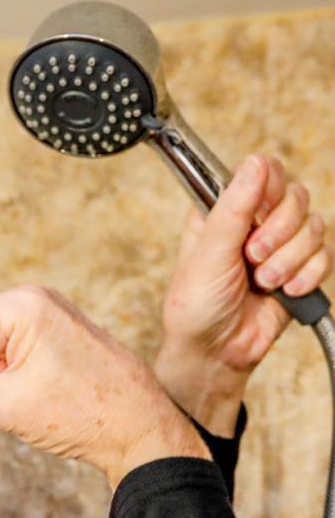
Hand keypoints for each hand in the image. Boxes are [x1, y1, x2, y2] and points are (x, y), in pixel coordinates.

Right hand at [0, 286, 209, 490]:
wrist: (143, 430)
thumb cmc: (85, 413)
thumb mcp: (6, 408)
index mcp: (19, 306)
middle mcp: (30, 302)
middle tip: (5, 404)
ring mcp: (44, 318)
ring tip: (30, 404)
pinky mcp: (53, 338)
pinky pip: (8, 358)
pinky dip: (7, 384)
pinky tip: (37, 401)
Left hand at [154, 154, 331, 434]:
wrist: (214, 354)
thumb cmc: (196, 307)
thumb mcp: (208, 254)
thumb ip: (233, 208)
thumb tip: (255, 163)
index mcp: (225, 210)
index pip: (265, 172)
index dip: (269, 191)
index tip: (257, 216)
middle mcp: (254, 223)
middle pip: (296, 196)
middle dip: (279, 232)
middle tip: (253, 258)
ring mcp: (280, 246)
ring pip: (315, 226)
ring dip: (290, 259)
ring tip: (263, 283)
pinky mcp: (299, 270)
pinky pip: (325, 256)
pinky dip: (308, 276)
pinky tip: (285, 292)